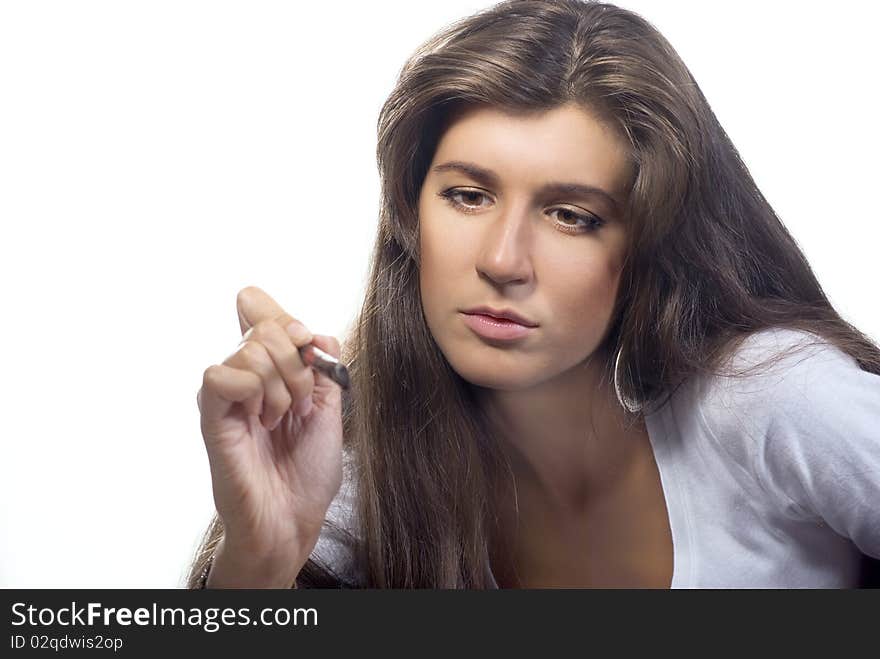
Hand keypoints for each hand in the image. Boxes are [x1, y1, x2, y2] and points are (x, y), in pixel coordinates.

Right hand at [196, 286, 344, 576]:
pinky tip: (261, 420)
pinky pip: (221, 374)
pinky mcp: (212, 415)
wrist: (294, 517)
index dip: (286, 317)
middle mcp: (244, 377)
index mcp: (270, 371)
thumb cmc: (307, 472)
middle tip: (302, 403)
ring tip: (283, 419)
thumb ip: (323, 366)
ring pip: (250, 349)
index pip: (260, 312)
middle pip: (265, 327)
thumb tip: (315, 332)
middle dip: (298, 363)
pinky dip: (254, 391)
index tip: (307, 343)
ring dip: (284, 385)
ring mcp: (227, 395)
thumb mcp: (329, 408)